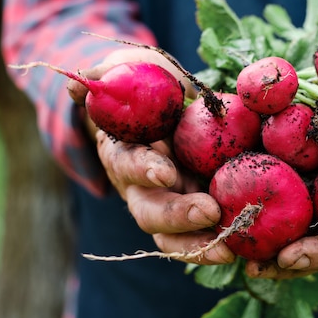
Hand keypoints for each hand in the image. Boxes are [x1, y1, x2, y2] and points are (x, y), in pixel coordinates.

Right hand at [68, 47, 234, 264]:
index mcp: (124, 151)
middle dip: (177, 215)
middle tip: (209, 211)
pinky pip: (201, 237)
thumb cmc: (148, 83)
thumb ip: (108, 73)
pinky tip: (241, 249)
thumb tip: (76, 85)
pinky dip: (218, 244)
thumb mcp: (131, 68)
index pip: (127, 164)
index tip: (164, 172)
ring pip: (172, 235)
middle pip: (149, 211)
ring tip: (228, 249)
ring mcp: (167, 203)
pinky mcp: (193, 211)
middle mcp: (141, 186)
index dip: (143, 170)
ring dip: (198, 244)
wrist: (168, 103)